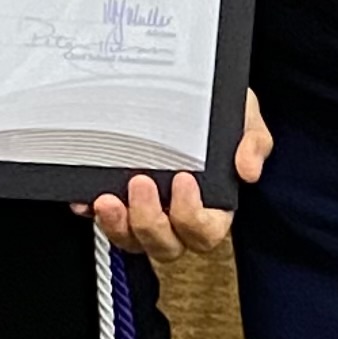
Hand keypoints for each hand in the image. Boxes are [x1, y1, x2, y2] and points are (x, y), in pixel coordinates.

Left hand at [77, 94, 271, 260]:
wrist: (191, 93)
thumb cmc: (219, 114)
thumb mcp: (246, 118)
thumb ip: (253, 143)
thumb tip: (248, 170)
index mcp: (213, 207)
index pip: (204, 232)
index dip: (192, 216)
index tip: (184, 181)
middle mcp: (178, 218)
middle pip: (166, 245)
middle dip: (150, 222)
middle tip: (141, 183)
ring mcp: (147, 214)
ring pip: (132, 241)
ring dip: (118, 226)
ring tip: (106, 200)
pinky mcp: (120, 203)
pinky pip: (104, 221)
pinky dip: (91, 213)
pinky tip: (84, 199)